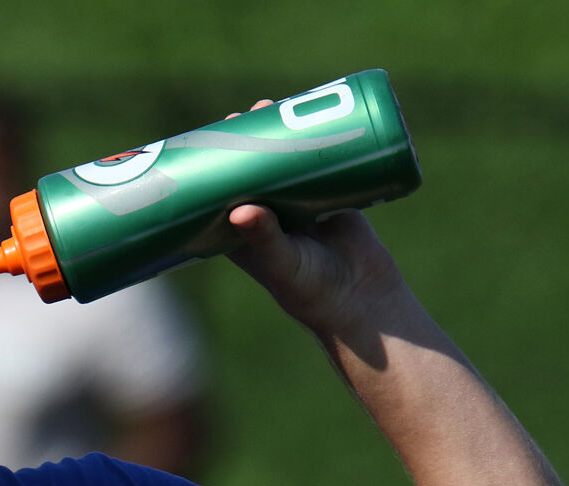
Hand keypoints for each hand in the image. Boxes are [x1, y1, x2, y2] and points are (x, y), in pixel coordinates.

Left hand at [221, 101, 406, 333]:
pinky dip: (316, 140)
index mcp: (241, 232)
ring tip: (275, 105)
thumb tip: (241, 210)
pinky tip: (313, 113)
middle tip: (246, 113)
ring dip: (280, 132)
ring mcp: (297, 203)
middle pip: (251, 167)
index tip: (207, 136)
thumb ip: (263, 238)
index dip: (212, 164)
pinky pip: (320, 161)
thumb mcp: (281, 262)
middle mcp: (266, 214)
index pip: (218, 192)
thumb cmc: (309, 288)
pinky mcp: (329, 195)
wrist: (360, 296)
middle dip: (248, 139)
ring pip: (284, 159)